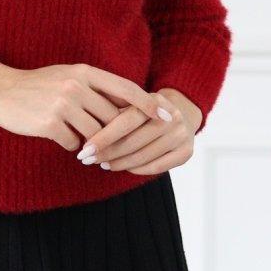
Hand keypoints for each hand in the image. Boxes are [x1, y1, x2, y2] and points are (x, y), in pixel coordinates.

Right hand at [0, 59, 174, 154]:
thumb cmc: (38, 85)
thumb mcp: (68, 76)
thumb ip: (95, 88)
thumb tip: (127, 106)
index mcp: (84, 72)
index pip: (125, 88)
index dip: (148, 103)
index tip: (166, 115)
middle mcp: (76, 86)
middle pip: (112, 117)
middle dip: (117, 134)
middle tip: (118, 146)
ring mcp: (62, 104)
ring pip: (95, 134)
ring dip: (93, 143)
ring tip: (85, 142)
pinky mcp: (48, 123)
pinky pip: (72, 143)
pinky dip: (70, 144)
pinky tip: (59, 137)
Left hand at [75, 87, 201, 174]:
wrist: (181, 112)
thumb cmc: (144, 111)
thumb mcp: (130, 104)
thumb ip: (111, 113)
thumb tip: (83, 133)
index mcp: (156, 100)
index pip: (126, 122)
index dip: (104, 137)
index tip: (84, 149)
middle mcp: (172, 117)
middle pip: (134, 141)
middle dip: (108, 153)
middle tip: (87, 160)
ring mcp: (182, 135)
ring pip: (144, 156)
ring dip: (119, 163)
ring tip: (102, 164)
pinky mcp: (187, 153)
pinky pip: (157, 167)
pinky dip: (137, 169)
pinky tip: (123, 168)